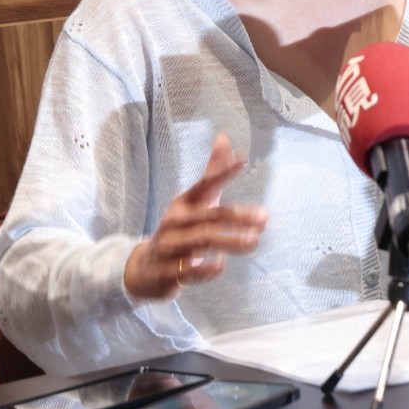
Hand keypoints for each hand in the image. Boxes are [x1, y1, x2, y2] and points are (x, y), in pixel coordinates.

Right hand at [124, 133, 267, 299]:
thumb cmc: (179, 230)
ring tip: (253, 241)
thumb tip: (224, 137)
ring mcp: (170, 247)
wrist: (144, 269)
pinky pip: (188, 271)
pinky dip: (205, 268)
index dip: (221, 172)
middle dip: (237, 216)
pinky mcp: (168, 272)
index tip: (242, 161)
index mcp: (183, 203)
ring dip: (228, 241)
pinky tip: (221, 264)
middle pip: (208, 216)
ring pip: (200, 241)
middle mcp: (175, 222)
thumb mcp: (194, 202)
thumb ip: (212, 173)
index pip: (203, 184)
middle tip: (264, 219)